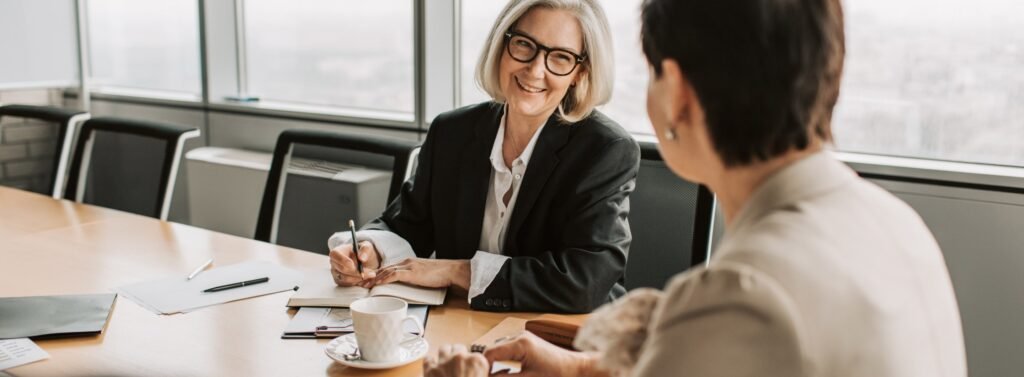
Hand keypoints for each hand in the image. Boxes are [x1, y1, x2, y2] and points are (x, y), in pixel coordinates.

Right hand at [329, 240, 380, 286]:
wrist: (363, 260)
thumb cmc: (362, 252)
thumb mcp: (366, 247)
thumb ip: (365, 250)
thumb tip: (362, 258)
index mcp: (337, 251)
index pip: (335, 255)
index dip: (343, 260)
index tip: (353, 265)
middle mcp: (334, 262)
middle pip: (342, 269)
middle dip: (357, 272)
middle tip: (371, 272)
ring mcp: (335, 273)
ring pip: (345, 278)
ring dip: (359, 278)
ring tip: (371, 274)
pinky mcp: (340, 281)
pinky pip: (347, 284)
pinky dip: (358, 282)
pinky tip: (366, 278)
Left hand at [366, 258, 469, 290]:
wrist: (451, 271)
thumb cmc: (439, 275)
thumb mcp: (422, 276)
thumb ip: (412, 279)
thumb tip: (403, 288)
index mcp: (407, 263)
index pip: (387, 267)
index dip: (375, 274)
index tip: (366, 281)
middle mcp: (406, 262)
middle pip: (383, 268)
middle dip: (370, 276)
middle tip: (359, 283)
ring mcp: (408, 266)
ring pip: (386, 271)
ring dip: (374, 278)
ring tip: (364, 285)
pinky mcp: (412, 272)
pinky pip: (394, 274)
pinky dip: (384, 279)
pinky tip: (377, 283)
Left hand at [423, 344, 488, 376]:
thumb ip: (480, 374)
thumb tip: (475, 374)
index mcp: (477, 362)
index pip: (474, 354)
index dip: (470, 361)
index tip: (468, 367)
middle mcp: (461, 358)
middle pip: (458, 347)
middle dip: (457, 355)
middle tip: (457, 365)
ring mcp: (444, 362)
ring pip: (444, 348)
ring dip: (445, 354)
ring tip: (445, 363)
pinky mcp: (431, 369)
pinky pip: (428, 359)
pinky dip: (430, 362)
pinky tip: (432, 367)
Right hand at [484, 332, 603, 376]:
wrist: (577, 370)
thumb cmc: (558, 375)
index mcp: (520, 344)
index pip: (489, 354)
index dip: (483, 369)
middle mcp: (520, 337)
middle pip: (492, 351)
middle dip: (488, 367)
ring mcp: (523, 338)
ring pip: (498, 351)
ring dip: (496, 364)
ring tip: (498, 376)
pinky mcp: (527, 343)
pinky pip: (507, 350)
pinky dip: (504, 361)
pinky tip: (508, 373)